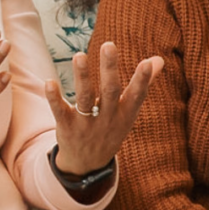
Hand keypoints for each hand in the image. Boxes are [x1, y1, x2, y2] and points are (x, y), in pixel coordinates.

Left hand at [44, 42, 160, 175]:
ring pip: (85, 98)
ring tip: (79, 56)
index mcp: (125, 113)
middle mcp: (107, 118)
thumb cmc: (111, 128)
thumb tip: (159, 59)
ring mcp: (87, 124)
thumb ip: (143, 85)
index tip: (146, 63)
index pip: (136, 95)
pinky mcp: (66, 126)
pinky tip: (49, 82)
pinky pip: (60, 111)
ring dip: (83, 77)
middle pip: (110, 91)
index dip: (143, 80)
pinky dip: (54, 98)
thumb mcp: (129, 112)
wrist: (88, 164)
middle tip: (108, 45)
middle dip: (109, 69)